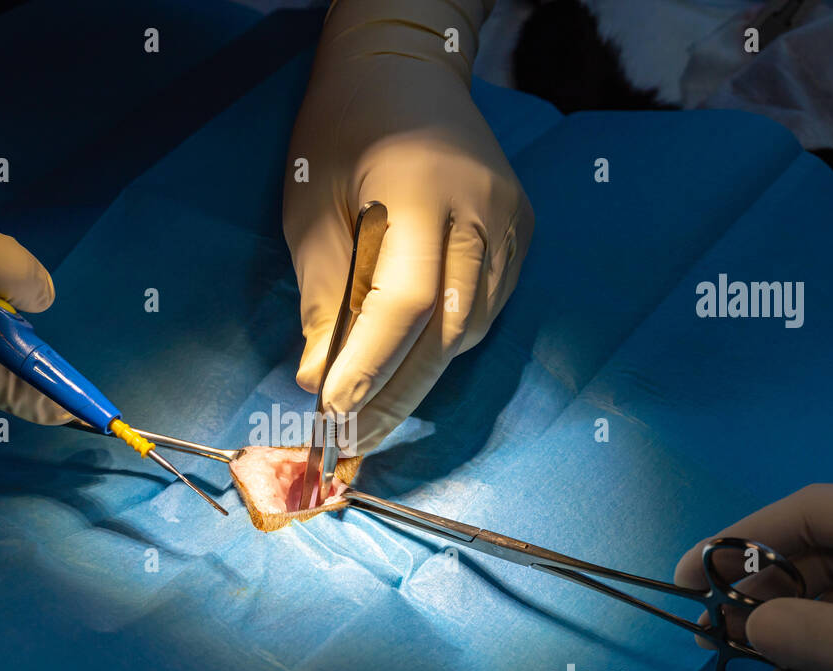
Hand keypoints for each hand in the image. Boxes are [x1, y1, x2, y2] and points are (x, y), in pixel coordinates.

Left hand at [283, 0, 531, 453]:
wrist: (405, 64)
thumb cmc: (341, 130)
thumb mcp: (311, 205)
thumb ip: (323, 293)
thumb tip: (318, 379)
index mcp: (422, 191)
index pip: (403, 302)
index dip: (368, 364)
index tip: (331, 413)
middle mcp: (481, 209)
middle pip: (447, 330)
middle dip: (396, 394)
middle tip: (354, 443)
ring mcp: (510, 220)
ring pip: (472, 327)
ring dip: (422, 378)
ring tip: (376, 418)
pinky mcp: (520, 228)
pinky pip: (487, 306)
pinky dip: (449, 344)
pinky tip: (413, 370)